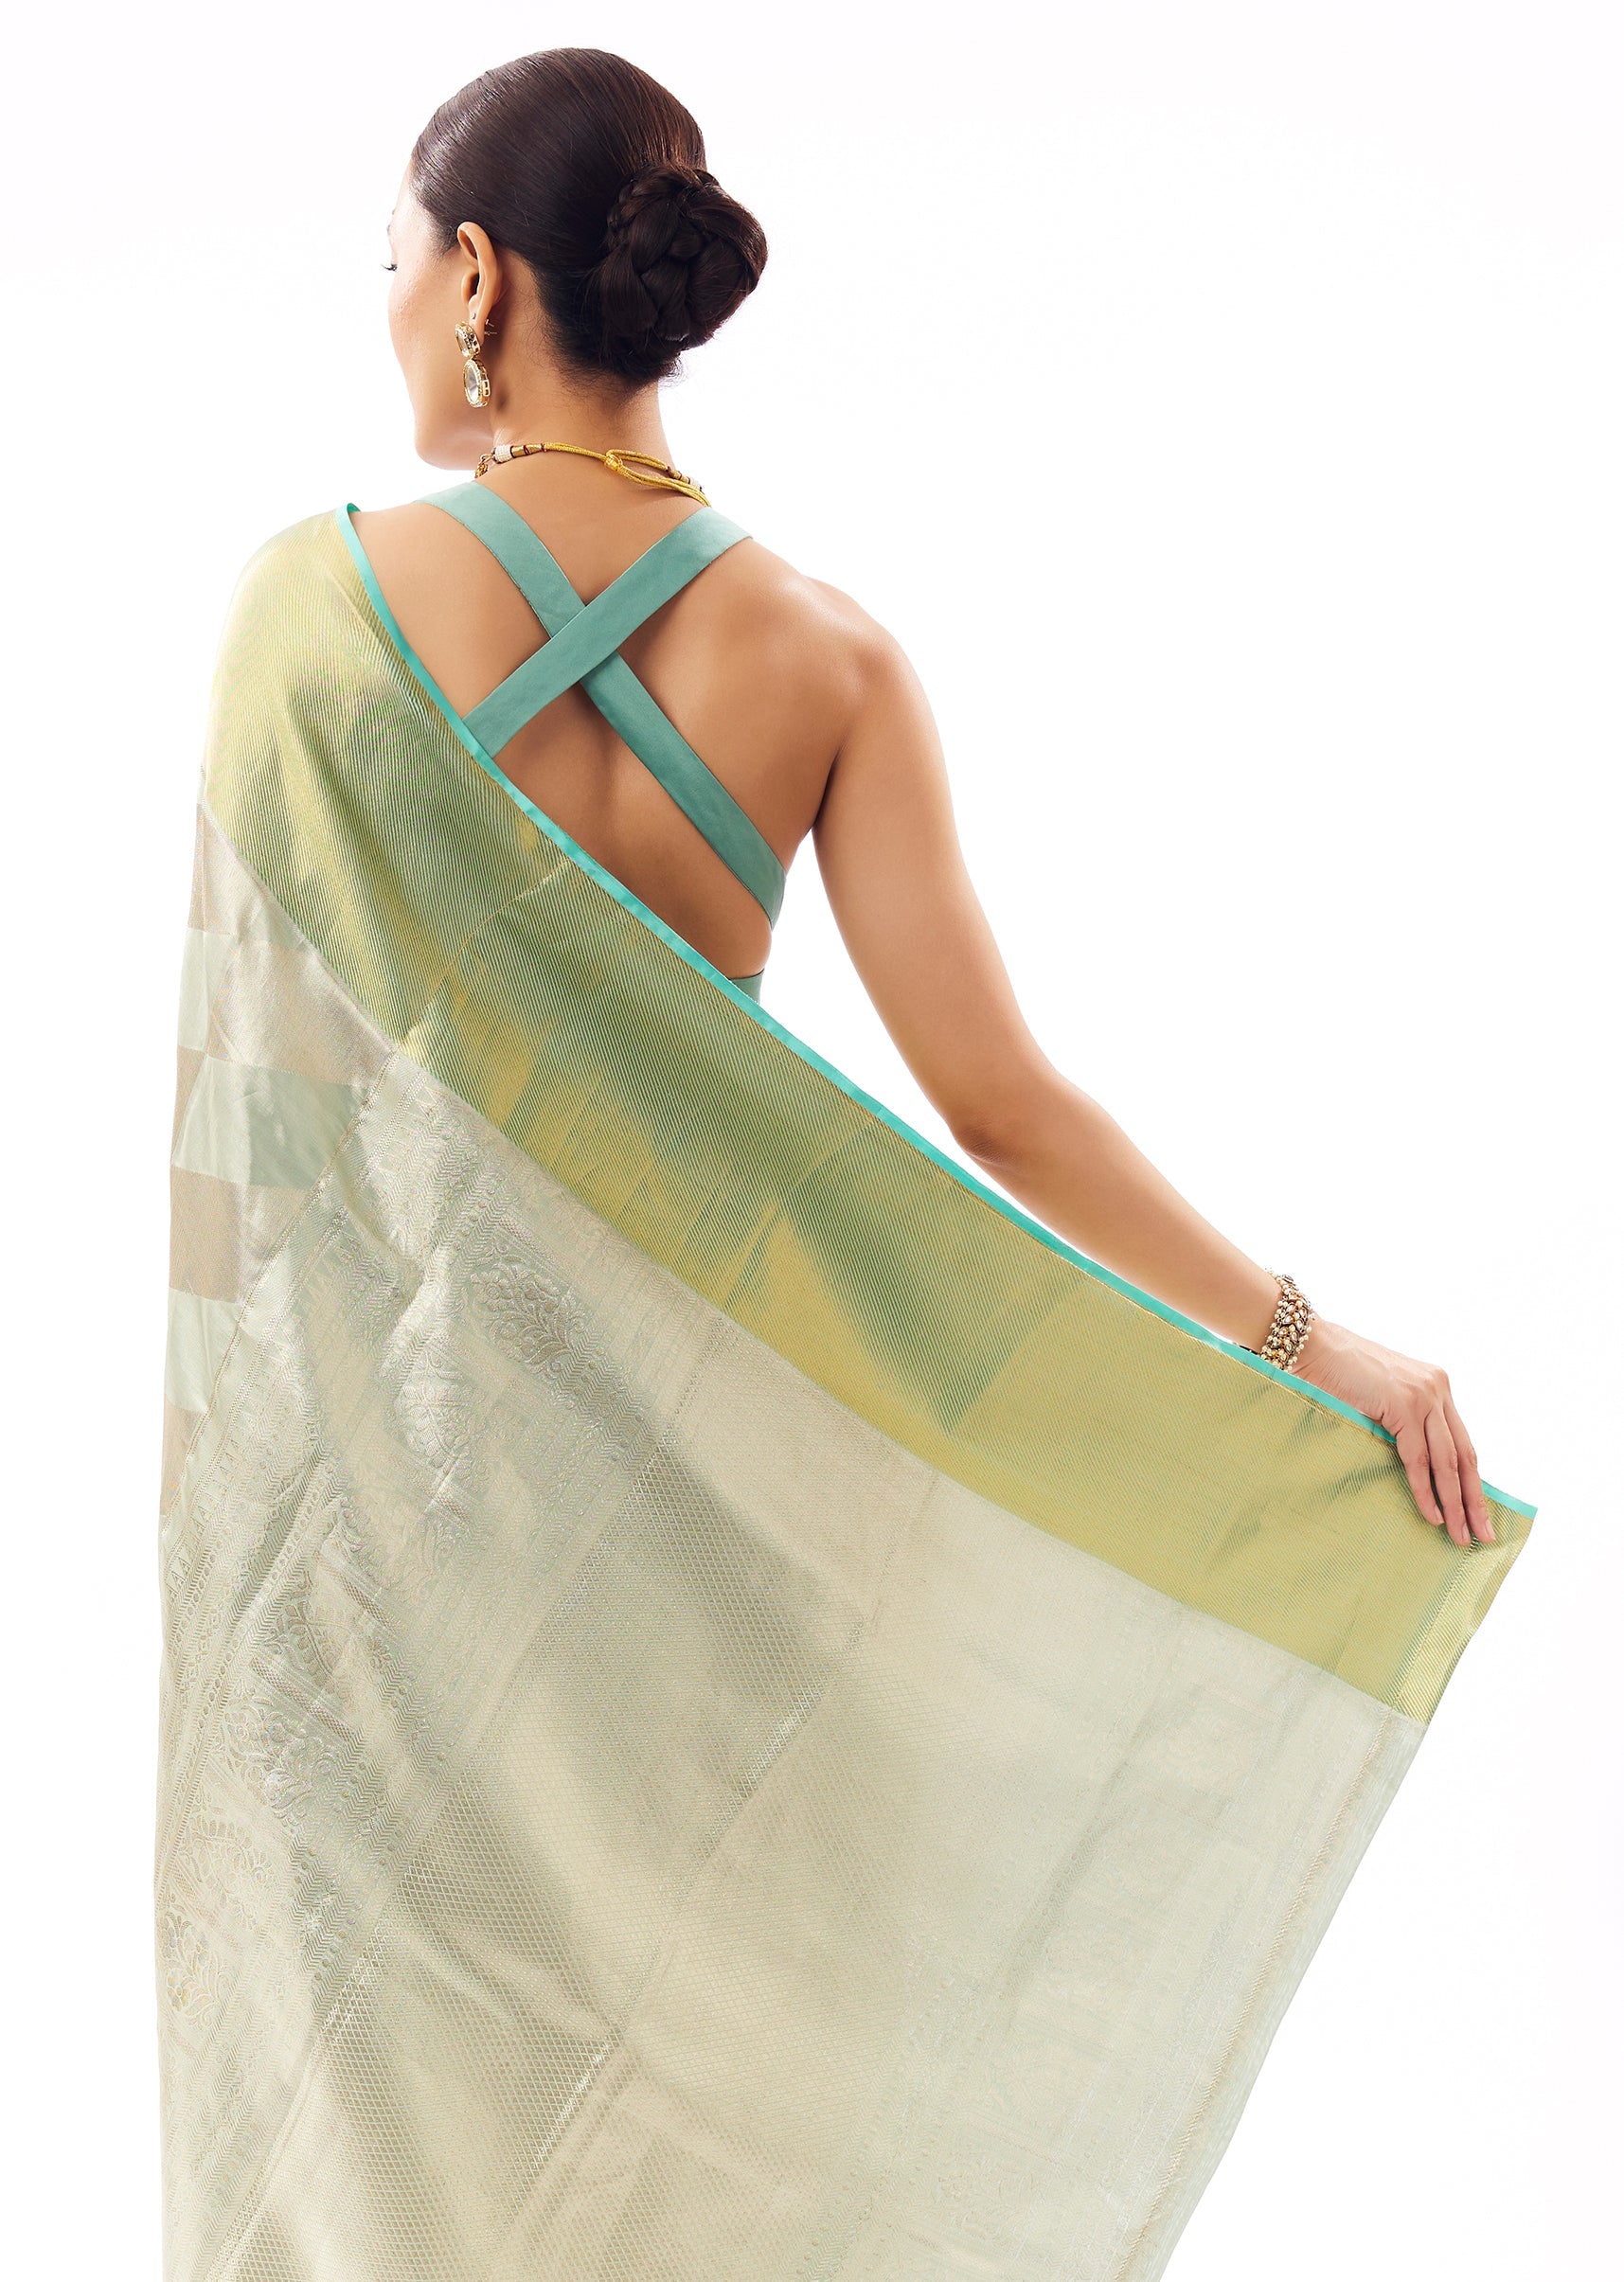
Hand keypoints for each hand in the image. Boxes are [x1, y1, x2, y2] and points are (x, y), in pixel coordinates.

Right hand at [1292, 1319, 1493, 1545]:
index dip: (1472, 1481)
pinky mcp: (1405, 1405)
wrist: (1312, 1345)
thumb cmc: (1335, 1374)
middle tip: (1484, 1535)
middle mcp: (1438, 1389)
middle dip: (1474, 1499)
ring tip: (1460, 1535)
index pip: (1462, 1443)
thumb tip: (1412, 1471)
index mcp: (1436, 1385)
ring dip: (1455, 1503)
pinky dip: (1426, 1491)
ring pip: (1447, 1462)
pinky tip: (1432, 1515)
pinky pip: (1419, 1459)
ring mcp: (1424, 1396)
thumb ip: (1402, 1424)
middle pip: (1464, 1455)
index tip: (1478, 1512)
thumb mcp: (1382, 1400)